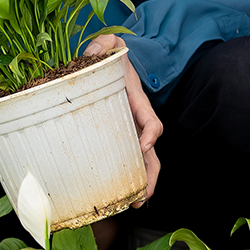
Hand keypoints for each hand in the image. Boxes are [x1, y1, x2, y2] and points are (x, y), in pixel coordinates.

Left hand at [92, 34, 162, 202]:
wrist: (111, 61)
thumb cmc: (110, 57)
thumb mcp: (108, 46)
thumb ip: (102, 45)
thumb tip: (97, 50)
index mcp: (137, 102)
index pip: (151, 122)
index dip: (149, 135)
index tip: (142, 146)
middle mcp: (137, 121)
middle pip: (152, 153)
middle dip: (151, 175)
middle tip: (143, 197)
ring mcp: (129, 132)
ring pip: (144, 162)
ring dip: (143, 183)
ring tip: (136, 204)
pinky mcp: (118, 138)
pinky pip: (126, 160)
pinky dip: (126, 178)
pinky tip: (118, 194)